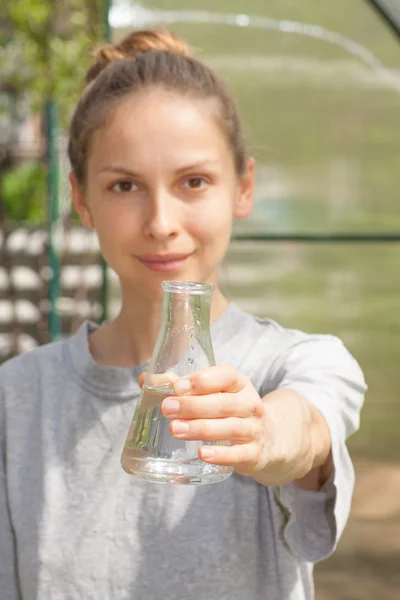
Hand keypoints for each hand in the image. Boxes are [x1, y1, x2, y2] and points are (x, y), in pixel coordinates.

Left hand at [139, 365, 330, 483]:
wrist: (269, 438)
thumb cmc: (229, 411)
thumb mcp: (214, 394)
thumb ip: (181, 387)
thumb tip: (144, 378)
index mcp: (240, 384)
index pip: (227, 376)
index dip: (203, 380)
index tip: (178, 386)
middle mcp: (250, 405)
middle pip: (223, 403)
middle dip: (193, 406)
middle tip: (167, 408)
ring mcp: (254, 430)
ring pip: (229, 428)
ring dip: (201, 429)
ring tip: (175, 429)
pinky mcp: (254, 453)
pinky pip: (238, 454)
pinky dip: (221, 455)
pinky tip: (202, 454)